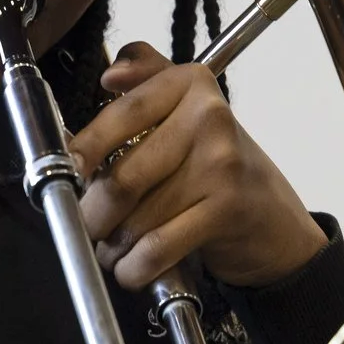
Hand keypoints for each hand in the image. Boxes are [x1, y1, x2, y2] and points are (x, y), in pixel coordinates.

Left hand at [69, 43, 326, 289]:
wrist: (275, 221)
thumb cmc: (217, 168)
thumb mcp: (186, 113)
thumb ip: (147, 81)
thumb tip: (110, 74)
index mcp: (191, 84)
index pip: (123, 112)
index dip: (86, 146)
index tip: (67, 171)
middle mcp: (209, 117)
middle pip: (121, 176)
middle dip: (93, 214)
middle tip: (89, 226)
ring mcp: (221, 164)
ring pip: (135, 218)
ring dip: (112, 247)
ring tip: (113, 250)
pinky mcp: (226, 210)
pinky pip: (157, 247)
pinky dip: (134, 268)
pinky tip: (131, 269)